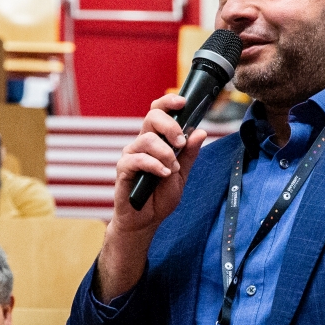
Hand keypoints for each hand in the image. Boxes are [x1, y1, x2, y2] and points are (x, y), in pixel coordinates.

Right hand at [94, 92, 207, 299]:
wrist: (145, 221)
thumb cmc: (160, 197)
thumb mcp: (182, 175)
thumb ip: (190, 154)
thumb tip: (200, 131)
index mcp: (156, 140)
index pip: (158, 112)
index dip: (169, 102)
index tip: (183, 102)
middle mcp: (141, 143)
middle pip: (151, 117)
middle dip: (170, 126)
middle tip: (181, 142)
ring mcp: (131, 156)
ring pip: (146, 139)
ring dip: (165, 152)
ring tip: (173, 168)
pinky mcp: (123, 171)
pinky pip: (136, 159)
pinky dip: (154, 164)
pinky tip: (164, 173)